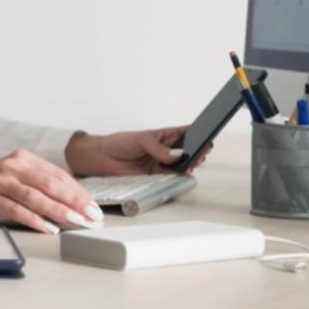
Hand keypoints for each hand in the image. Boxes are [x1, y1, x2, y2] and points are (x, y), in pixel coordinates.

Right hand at [0, 150, 101, 233]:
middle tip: (91, 216)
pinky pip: (16, 209)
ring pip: (35, 196)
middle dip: (74, 202)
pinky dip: (34, 219)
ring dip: (58, 211)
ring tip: (75, 223)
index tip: (93, 208)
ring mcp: (0, 181)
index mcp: (23, 158)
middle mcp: (12, 166)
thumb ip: (40, 184)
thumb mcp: (16, 176)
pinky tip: (48, 228)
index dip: (78, 192)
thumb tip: (73, 203)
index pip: (58, 175)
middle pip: (50, 184)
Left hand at [65, 127, 206, 175]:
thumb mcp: (140, 140)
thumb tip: (176, 156)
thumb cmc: (119, 142)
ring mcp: (159, 163)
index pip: (183, 133)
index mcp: (162, 136)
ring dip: (189, 164)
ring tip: (194, 161)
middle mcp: (163, 149)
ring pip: (180, 164)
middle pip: (186, 151)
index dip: (195, 134)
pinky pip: (170, 175)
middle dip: (196, 151)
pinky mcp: (154, 175)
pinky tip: (183, 172)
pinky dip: (177, 174)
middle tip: (202, 152)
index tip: (206, 135)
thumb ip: (159, 149)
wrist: (101, 158)